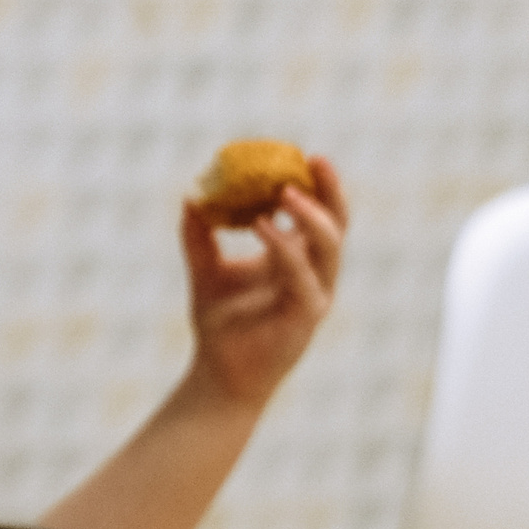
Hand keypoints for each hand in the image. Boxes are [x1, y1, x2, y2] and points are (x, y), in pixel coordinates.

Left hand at [181, 159, 348, 405]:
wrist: (217, 375)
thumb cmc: (219, 325)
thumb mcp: (206, 270)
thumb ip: (199, 236)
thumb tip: (191, 196)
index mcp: (298, 260)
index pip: (320, 215)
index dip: (318, 185)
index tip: (302, 154)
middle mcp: (314, 275)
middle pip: (337, 224)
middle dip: (330, 190)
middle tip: (313, 160)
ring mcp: (315, 296)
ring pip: (329, 248)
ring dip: (311, 216)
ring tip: (285, 192)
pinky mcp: (306, 318)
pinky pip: (302, 277)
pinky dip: (285, 248)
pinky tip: (262, 226)